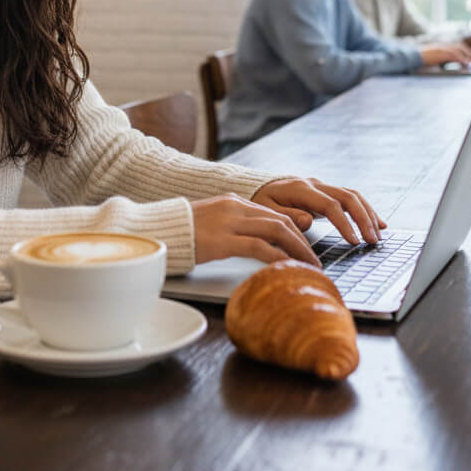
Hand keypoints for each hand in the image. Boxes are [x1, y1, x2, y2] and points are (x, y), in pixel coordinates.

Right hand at [190, 194, 321, 267]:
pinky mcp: (222, 240)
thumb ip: (233, 227)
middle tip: (314, 260)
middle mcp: (234, 207)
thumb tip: (254, 243)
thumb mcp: (211, 222)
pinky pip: (258, 247)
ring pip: (276, 230)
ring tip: (308, 267)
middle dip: (302, 241)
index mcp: (233, 201)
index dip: (293, 231)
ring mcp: (229, 222)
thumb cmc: (181, 231)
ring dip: (297, 250)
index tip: (304, 248)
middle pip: (280, 220)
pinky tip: (286, 268)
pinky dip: (278, 257)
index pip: (273, 213)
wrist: (156, 230)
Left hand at [252, 176, 385, 245]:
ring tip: (378, 235)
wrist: (259, 187)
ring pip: (352, 195)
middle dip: (363, 219)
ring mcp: (322, 186)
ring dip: (368, 214)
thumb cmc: (262, 201)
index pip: (330, 205)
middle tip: (372, 241)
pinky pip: (350, 198)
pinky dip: (365, 209)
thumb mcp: (266, 210)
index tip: (354, 242)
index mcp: (301, 189)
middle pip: (347, 197)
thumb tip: (309, 220)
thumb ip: (287, 216)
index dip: (344, 223)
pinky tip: (377, 223)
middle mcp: (315, 184)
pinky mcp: (326, 192)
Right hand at [420, 43, 470, 66]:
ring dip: (466, 55)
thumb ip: (440, 57)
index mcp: (441, 46)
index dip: (464, 50)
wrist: (413, 56)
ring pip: (458, 50)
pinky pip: (454, 55)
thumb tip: (445, 61)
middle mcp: (443, 46)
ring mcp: (442, 49)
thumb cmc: (421, 57)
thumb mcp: (432, 56)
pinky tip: (464, 63)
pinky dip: (461, 58)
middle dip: (468, 52)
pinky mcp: (441, 54)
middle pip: (459, 46)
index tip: (469, 56)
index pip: (456, 45)